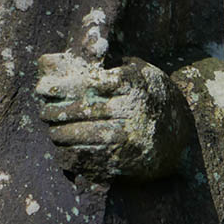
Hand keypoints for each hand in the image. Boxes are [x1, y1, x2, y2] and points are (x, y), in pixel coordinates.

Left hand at [36, 51, 189, 182]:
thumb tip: (51, 60)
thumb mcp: (133, 69)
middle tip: (41, 111)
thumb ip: (100, 63)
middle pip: (83, 111)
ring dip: (62, 135)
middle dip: (57, 112)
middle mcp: (132, 111)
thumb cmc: (149, 93)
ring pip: (85, 137)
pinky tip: (63, 150)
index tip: (41, 88)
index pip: (87, 85)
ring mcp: (130, 139)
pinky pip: (92, 160)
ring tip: (51, 131)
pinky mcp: (129, 162)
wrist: (182, 133)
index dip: (61, 87)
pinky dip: (73, 157)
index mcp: (131, 84)